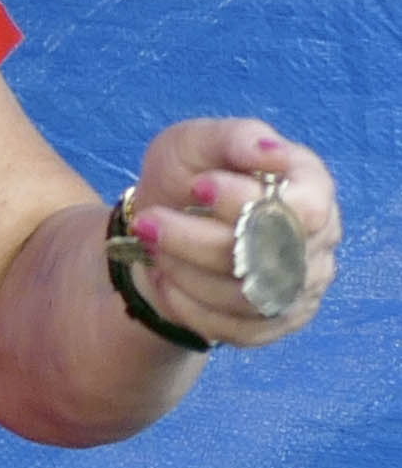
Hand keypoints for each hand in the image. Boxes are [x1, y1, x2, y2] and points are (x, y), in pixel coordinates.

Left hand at [118, 120, 341, 347]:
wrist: (162, 228)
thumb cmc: (187, 176)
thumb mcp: (195, 142)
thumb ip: (233, 138)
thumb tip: (270, 151)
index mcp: (310, 187)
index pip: (305, 208)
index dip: (247, 202)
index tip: (198, 185)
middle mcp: (318, 239)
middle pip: (269, 255)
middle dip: (196, 240)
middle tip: (149, 222)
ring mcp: (303, 285)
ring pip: (249, 296)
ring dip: (186, 272)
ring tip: (154, 248)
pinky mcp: (277, 321)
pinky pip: (237, 329)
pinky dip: (190, 306)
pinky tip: (168, 281)